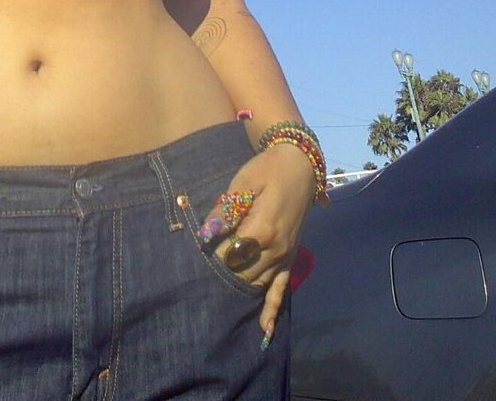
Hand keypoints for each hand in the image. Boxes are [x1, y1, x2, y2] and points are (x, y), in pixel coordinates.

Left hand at [201, 143, 316, 337]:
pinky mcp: (290, 258)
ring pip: (257, 283)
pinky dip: (272, 309)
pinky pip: (281, 288)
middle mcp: (276, 249)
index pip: (229, 255)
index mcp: (262, 229)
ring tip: (214, 299)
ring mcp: (285, 256)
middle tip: (199, 278)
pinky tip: (264, 329)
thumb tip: (206, 233)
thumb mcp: (243, 182)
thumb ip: (226, 210)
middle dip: (221, 274)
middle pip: (242, 272)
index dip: (211, 256)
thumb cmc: (267, 170)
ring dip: (237, 289)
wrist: (299, 166)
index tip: (195, 256)